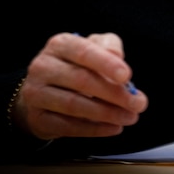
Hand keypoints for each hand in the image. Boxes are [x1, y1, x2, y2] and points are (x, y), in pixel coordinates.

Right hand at [12, 32, 147, 139]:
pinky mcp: (38, 117)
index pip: (83, 51)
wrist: (43, 93)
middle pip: (81, 80)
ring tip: (129, 117)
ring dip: (107, 113)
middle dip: (114, 94)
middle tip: (138, 103)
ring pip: (74, 105)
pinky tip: (113, 127)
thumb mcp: (93, 50)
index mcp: (60, 45)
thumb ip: (108, 47)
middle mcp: (43, 66)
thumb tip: (118, 57)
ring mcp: (36, 93)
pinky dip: (94, 129)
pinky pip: (68, 126)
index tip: (127, 76)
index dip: (106, 63)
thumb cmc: (75, 67)